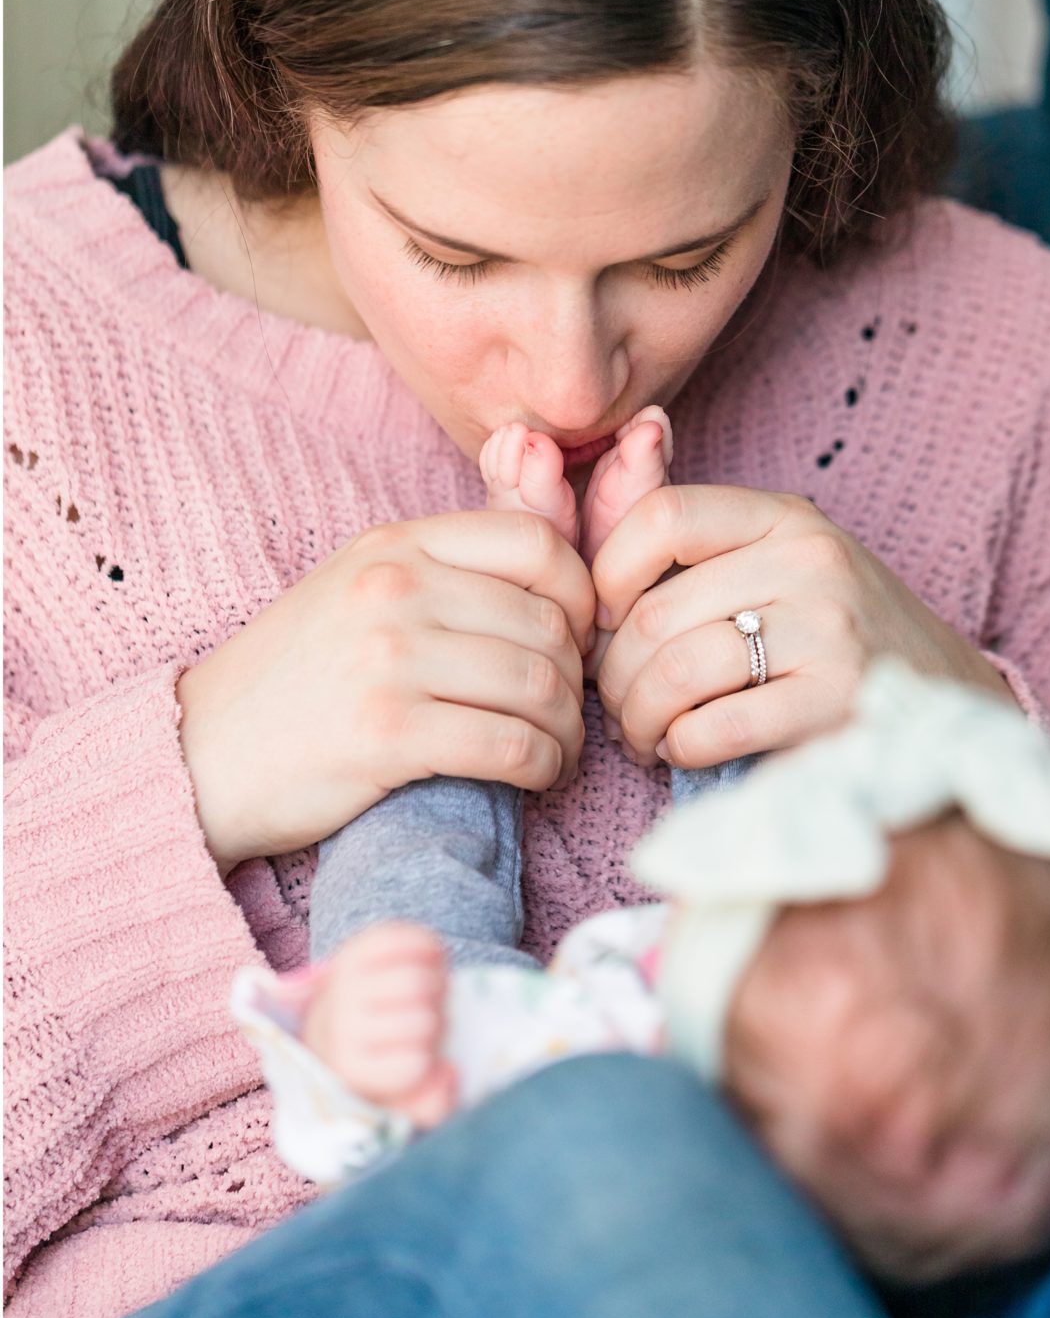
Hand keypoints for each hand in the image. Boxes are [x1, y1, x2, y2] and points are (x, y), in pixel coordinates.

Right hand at [177, 510, 595, 874]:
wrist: (200, 756)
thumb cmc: (297, 677)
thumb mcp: (362, 587)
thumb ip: (449, 565)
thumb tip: (559, 549)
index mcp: (395, 544)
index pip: (535, 541)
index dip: (580, 592)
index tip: (576, 637)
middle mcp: (394, 589)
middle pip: (547, 621)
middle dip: (576, 676)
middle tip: (569, 711)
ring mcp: (389, 659)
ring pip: (538, 686)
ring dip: (566, 729)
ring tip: (558, 749)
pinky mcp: (387, 735)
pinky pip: (510, 745)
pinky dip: (542, 767)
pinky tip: (536, 777)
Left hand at [303, 922, 456, 1126]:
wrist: (339, 1020)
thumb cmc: (381, 1061)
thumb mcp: (402, 1099)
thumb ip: (432, 1104)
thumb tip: (448, 1073)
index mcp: (349, 1069)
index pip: (416, 1064)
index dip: (432, 1058)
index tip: (421, 1055)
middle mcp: (339, 1025)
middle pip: (423, 1021)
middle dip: (438, 1020)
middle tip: (429, 1020)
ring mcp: (345, 983)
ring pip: (420, 980)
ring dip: (439, 985)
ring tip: (428, 994)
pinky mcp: (356, 947)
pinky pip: (408, 938)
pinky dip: (431, 948)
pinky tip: (430, 961)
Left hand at [591, 486, 1014, 767]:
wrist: (945, 700)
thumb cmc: (833, 630)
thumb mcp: (776, 558)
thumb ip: (692, 529)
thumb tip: (608, 459)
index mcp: (786, 517)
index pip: (662, 515)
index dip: (609, 574)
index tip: (607, 619)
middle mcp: (810, 561)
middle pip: (657, 611)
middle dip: (615, 674)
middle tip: (619, 704)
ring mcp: (829, 630)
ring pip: (676, 672)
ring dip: (639, 719)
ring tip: (644, 734)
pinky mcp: (837, 701)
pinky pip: (713, 727)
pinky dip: (679, 749)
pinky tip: (685, 751)